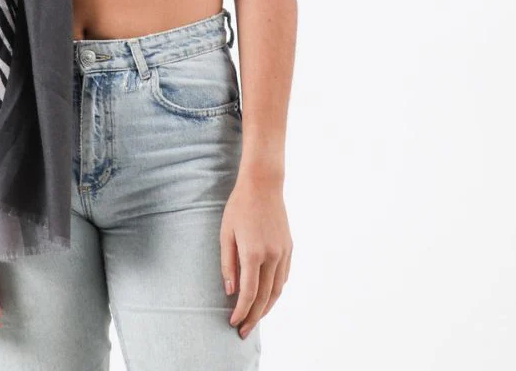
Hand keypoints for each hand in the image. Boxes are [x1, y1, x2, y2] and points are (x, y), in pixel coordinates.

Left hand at [220, 173, 291, 339]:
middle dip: (254, 317)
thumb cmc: (239, 207)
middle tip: (243, 331)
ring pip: (277, 290)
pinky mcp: (289, 248)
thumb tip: (230, 291)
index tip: (233, 323)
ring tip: (255, 319)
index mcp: (253, 253)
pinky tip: (268, 297)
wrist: (263, 185)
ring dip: (267, 308)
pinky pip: (284, 277)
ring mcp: (283, 253)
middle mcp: (272, 256)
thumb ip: (228, 264)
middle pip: (265, 297)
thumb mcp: (226, 233)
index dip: (241, 311)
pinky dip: (276, 291)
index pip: (249, 293)